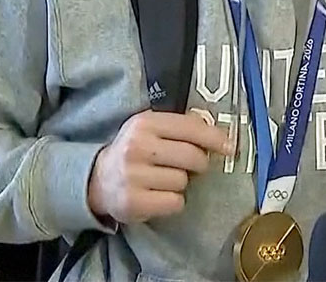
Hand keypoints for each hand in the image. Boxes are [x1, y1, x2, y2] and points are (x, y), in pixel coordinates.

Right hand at [88, 111, 233, 223]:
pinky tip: (157, 195)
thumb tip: (218, 133)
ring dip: (179, 184)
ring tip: (161, 180)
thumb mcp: (148, 130)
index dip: (215, 138)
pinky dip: (172, 201)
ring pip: (183, 181)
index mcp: (144, 123)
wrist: (97, 180)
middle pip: (193, 156)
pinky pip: (175, 202)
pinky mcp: (134, 201)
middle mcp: (137, 146)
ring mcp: (134, 175)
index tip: (229, 147)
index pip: (190, 127)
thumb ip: (178, 128)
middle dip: (198, 164)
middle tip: (186, 166)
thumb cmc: (133, 152)